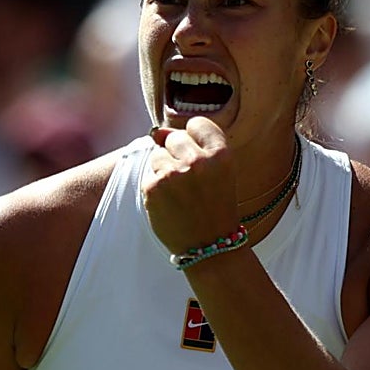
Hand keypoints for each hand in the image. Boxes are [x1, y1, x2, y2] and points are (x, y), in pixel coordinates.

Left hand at [143, 117, 239, 254]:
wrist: (211, 246)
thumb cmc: (215, 207)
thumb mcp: (218, 173)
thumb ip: (193, 146)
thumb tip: (157, 132)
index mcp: (221, 155)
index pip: (197, 123)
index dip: (194, 138)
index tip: (198, 157)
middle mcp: (199, 161)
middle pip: (173, 137)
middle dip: (176, 155)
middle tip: (189, 183)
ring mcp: (174, 174)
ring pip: (157, 156)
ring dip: (163, 171)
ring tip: (179, 194)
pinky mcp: (154, 187)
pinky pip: (148, 175)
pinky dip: (155, 189)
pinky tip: (169, 204)